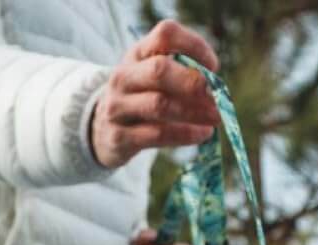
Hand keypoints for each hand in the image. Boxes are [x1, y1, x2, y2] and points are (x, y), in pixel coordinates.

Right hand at [89, 20, 219, 170]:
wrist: (100, 131)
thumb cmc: (139, 98)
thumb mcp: (152, 76)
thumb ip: (180, 73)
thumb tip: (216, 86)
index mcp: (136, 53)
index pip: (166, 34)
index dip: (194, 45)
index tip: (214, 67)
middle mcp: (123, 76)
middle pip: (160, 70)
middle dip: (193, 82)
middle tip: (217, 96)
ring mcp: (117, 107)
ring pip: (160, 105)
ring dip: (194, 112)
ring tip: (216, 118)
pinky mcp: (118, 137)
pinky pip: (157, 135)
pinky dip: (184, 135)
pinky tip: (202, 134)